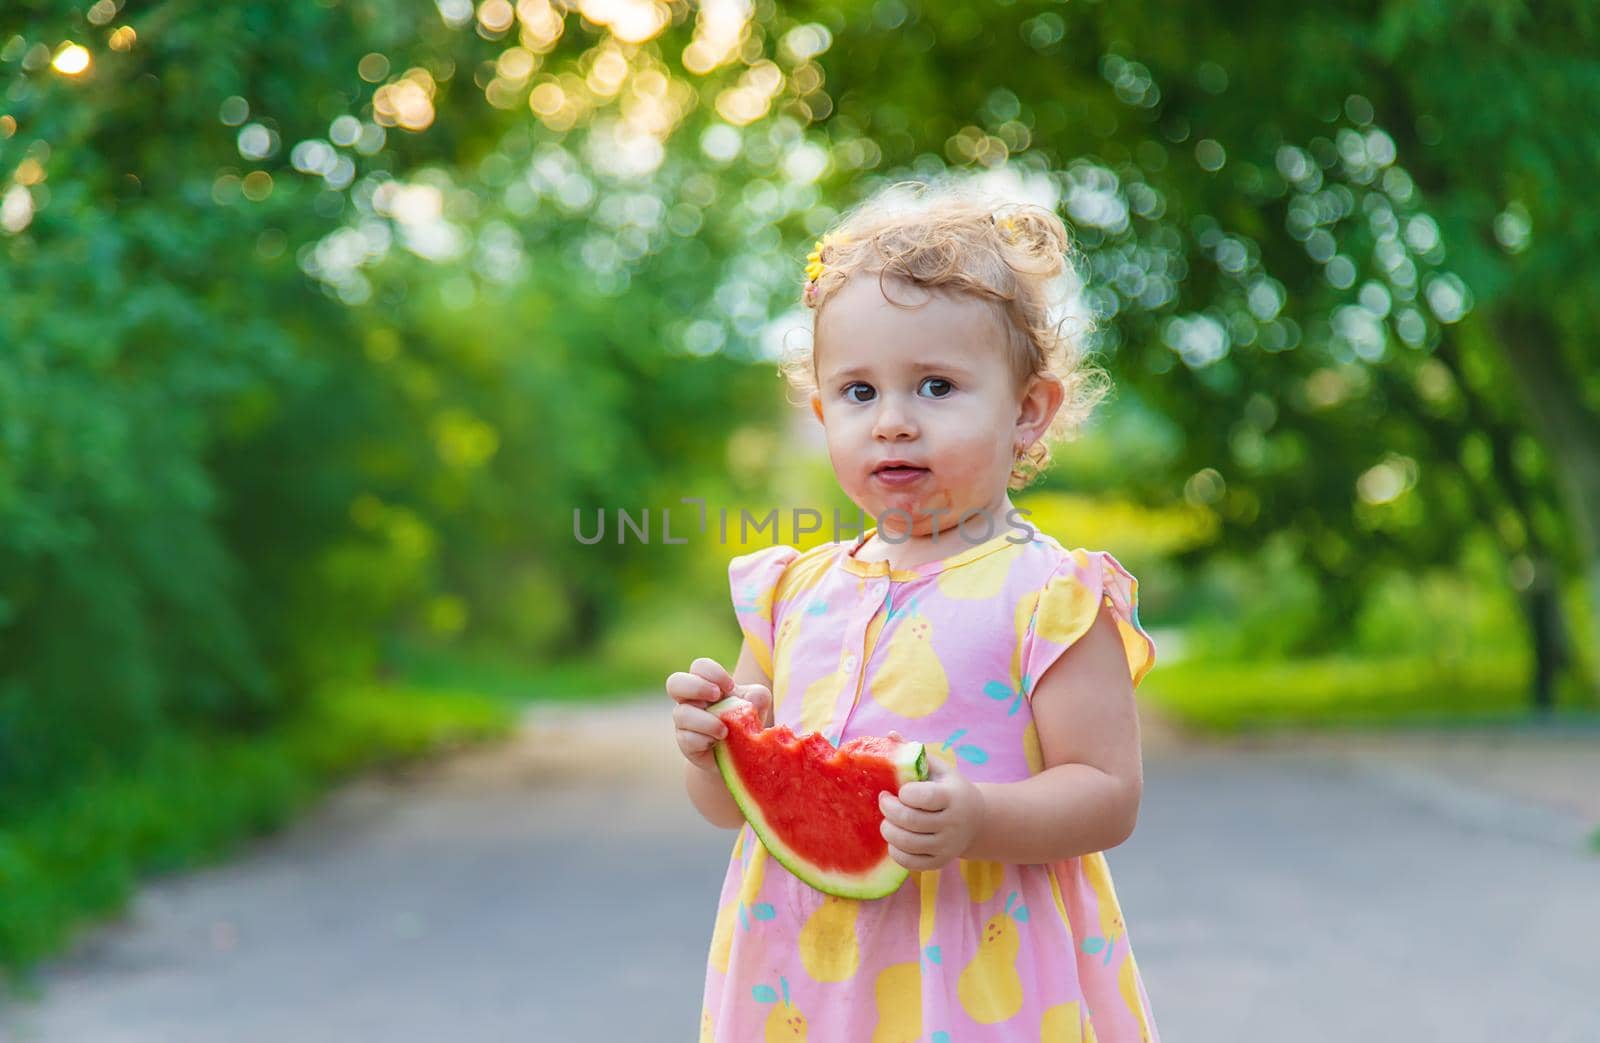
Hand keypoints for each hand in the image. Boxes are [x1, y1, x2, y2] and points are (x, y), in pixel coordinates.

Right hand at [666, 656, 772, 774]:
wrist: (741, 751)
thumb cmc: (745, 719)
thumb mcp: (758, 703)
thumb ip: (757, 696)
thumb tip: (749, 703)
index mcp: (706, 683)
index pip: (699, 666)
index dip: (713, 673)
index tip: (731, 686)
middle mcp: (690, 700)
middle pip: (674, 682)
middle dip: (696, 687)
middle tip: (716, 696)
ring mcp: (685, 722)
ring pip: (681, 714)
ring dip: (706, 721)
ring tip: (725, 730)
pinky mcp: (686, 743)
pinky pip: (687, 738)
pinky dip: (704, 740)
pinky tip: (717, 743)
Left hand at [877, 734, 985, 871]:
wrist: (976, 821)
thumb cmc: (949, 789)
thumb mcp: (938, 768)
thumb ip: (914, 752)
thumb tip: (889, 734)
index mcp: (953, 796)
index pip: (925, 797)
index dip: (904, 794)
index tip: (898, 790)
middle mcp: (953, 823)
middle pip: (910, 821)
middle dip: (888, 810)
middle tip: (883, 801)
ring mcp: (947, 846)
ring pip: (907, 843)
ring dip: (888, 829)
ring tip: (887, 819)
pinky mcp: (939, 862)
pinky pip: (910, 862)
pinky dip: (895, 850)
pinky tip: (895, 838)